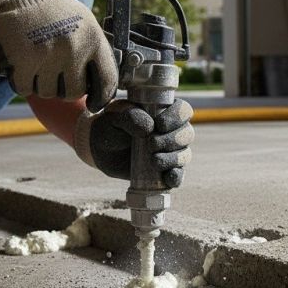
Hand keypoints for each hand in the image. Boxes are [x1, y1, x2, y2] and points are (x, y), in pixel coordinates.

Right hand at [0, 0, 117, 111]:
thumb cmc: (51, 7)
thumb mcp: (83, 21)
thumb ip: (94, 49)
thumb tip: (102, 84)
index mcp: (93, 39)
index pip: (108, 80)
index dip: (102, 96)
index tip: (95, 102)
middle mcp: (74, 49)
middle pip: (75, 92)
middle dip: (65, 89)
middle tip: (55, 75)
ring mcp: (49, 56)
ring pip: (49, 93)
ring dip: (41, 84)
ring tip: (38, 65)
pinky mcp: (24, 61)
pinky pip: (26, 88)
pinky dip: (22, 82)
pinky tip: (22, 68)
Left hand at [74, 98, 193, 184]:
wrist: (100, 148)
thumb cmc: (110, 126)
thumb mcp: (115, 116)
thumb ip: (129, 116)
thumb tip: (149, 128)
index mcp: (165, 112)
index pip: (183, 110)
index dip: (177, 117)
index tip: (160, 124)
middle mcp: (172, 131)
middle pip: (187, 134)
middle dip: (172, 140)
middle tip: (151, 144)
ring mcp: (171, 152)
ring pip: (185, 155)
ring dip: (173, 158)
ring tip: (154, 160)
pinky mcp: (165, 170)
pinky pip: (178, 175)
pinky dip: (176, 177)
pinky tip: (168, 177)